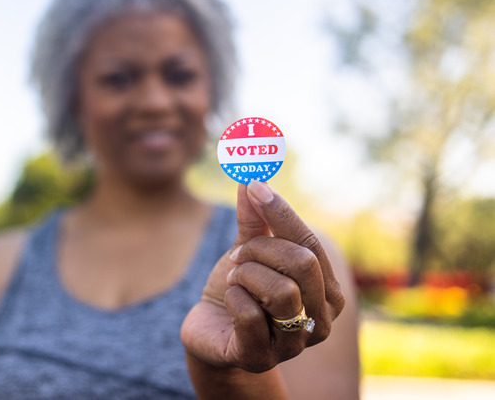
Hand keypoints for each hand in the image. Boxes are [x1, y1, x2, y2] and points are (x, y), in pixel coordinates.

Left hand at [181, 181, 344, 372]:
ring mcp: (294, 344)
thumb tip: (252, 178)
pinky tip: (229, 303)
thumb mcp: (248, 251)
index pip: (311, 244)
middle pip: (302, 264)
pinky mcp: (261, 358)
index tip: (254, 186)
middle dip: (261, 250)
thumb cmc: (239, 289)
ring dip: (247, 276)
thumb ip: (254, 220)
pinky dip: (233, 299)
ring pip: (281, 291)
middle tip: (239, 255)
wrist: (209, 331)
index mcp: (327, 290)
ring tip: (236, 280)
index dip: (281, 212)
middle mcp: (321, 320)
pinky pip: (251, 316)